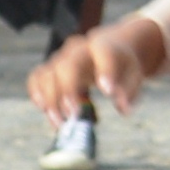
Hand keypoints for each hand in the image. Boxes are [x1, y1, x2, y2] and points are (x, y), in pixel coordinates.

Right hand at [29, 21, 158, 124]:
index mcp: (103, 46)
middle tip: (74, 116)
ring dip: (50, 100)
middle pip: (66, 66)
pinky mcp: (49, 68)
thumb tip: (122, 108)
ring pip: (47, 74)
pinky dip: (36, 93)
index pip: (103, 52)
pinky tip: (44, 110)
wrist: (107, 49)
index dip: (105, 70)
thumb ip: (128, 90)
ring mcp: (60, 58)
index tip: (108, 92)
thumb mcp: (133, 74)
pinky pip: (36, 77)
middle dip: (68, 91)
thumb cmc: (121, 65)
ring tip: (60, 123)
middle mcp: (78, 49)